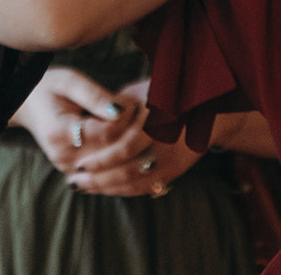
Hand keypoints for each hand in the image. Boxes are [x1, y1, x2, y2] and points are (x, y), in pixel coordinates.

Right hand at [11, 67, 140, 170]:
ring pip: (113, 167)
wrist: (26, 105)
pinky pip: (106, 172)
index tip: (134, 99)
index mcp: (60, 133)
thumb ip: (94, 95)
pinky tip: (131, 139)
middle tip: (144, 111)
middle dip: (134, 132)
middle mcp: (64, 158)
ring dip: (131, 146)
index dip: (126, 116)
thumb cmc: (49, 88)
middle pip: (113, 154)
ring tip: (139, 122)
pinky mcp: (76, 172)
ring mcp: (69, 169)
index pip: (107, 133)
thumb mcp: (69, 81)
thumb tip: (121, 110)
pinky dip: (122, 158)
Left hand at [64, 78, 202, 197]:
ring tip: (84, 186)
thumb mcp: (140, 90)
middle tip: (74, 181)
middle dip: (97, 179)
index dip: (101, 159)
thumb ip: (117, 106)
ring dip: (106, 188)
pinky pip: (146, 188)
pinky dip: (124, 191)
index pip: (125, 148)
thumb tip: (89, 118)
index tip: (79, 163)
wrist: (206, 108)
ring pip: (135, 183)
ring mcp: (172, 160)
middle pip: (127, 170)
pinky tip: (106, 188)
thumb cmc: (164, 93)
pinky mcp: (174, 172)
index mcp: (156, 118)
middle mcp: (166, 142)